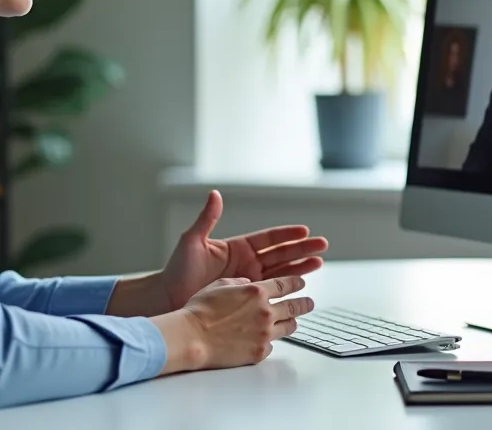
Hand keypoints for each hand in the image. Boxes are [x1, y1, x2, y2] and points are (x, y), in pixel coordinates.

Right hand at [150, 276, 313, 373]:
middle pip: (293, 306)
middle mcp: (265, 311)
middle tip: (309, 303)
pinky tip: (264, 339)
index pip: (285, 284)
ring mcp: (264, 333)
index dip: (295, 282)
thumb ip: (239, 282)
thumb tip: (248, 283)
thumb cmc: (200, 310)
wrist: (192, 337)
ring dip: (291, 322)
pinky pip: (271, 345)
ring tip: (293, 322)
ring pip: (288, 327)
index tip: (301, 282)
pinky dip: (269, 340)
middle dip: (303, 303)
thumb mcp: (219, 284)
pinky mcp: (259, 352)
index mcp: (257, 291)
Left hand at [159, 190, 327, 311]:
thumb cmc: (176, 270)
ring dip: (300, 268)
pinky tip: (302, 287)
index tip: (304, 231)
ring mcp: (248, 281)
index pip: (268, 238)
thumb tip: (214, 194)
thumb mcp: (192, 241)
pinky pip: (272, 292)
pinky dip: (288, 289)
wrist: (169, 298)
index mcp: (237, 248)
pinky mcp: (247, 299)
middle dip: (302, 250)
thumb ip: (207, 219)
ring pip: (281, 273)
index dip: (286, 235)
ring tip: (319, 263)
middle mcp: (246, 264)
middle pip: (280, 255)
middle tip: (322, 246)